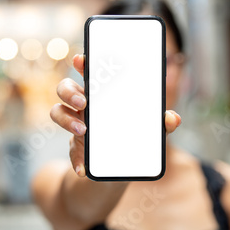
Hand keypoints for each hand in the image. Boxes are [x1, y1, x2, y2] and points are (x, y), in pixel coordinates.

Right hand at [50, 54, 181, 177]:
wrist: (118, 170)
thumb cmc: (133, 138)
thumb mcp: (149, 130)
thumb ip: (161, 123)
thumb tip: (172, 118)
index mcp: (102, 95)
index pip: (88, 72)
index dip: (82, 63)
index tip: (82, 59)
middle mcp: (84, 106)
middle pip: (65, 88)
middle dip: (70, 91)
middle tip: (83, 102)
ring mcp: (76, 125)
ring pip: (57, 112)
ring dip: (66, 120)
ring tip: (83, 132)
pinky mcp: (75, 148)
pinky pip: (69, 150)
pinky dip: (76, 160)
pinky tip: (83, 169)